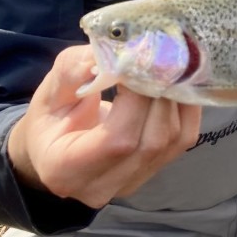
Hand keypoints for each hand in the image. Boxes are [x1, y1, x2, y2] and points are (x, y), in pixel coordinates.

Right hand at [7, 44, 201, 207]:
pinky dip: (187, 107)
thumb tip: (117, 51)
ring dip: (176, 97)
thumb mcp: (49, 91)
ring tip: (166, 67)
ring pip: (173, 139)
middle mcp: (101, 186)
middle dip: (160, 93)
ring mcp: (130, 183)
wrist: (53, 148)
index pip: (119, 139)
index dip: (137, 98)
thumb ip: (76, 70)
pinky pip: (184, 138)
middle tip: (158, 58)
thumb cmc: (50, 118)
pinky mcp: (152, 172)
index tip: (135, 62)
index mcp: (66, 169)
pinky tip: (178, 83)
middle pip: (152, 140)